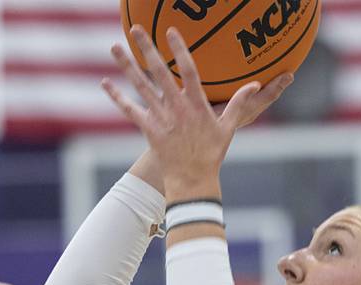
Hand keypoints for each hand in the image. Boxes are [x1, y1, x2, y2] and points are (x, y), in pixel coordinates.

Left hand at [102, 26, 292, 197]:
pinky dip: (117, 97)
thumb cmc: (211, 154)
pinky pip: (130, 110)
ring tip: (115, 47)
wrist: (192, 181)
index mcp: (197, 105)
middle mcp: (177, 108)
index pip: (188, 70)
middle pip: (159, 72)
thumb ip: (238, 103)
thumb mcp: (228, 128)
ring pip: (141, 87)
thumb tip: (255, 85)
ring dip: (127, 66)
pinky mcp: (149, 130)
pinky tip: (105, 83)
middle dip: (147, 48)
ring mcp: (161, 118)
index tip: (171, 31)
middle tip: (136, 28)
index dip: (179, 49)